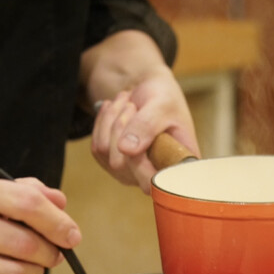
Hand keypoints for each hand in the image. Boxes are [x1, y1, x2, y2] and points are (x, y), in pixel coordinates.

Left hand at [91, 67, 199, 193]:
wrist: (151, 91)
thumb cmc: (165, 97)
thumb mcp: (161, 105)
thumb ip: (147, 126)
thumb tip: (126, 150)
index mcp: (176, 167)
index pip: (152, 183)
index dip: (139, 162)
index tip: (139, 124)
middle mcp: (154, 177)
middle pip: (120, 165)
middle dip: (120, 127)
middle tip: (131, 105)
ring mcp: (132, 174)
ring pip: (105, 152)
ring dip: (111, 120)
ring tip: (126, 103)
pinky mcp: (114, 165)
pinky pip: (96, 148)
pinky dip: (103, 123)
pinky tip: (116, 111)